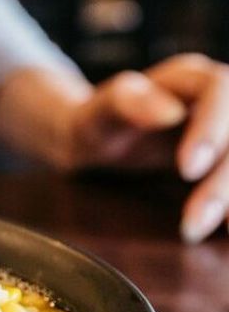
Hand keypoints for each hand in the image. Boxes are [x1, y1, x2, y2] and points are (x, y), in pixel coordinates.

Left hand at [63, 54, 228, 242]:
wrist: (97, 144)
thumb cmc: (95, 125)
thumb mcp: (96, 116)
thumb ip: (124, 105)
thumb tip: (169, 113)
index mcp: (190, 78)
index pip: (220, 89)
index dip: (212, 128)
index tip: (186, 170)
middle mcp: (221, 100)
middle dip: (223, 182)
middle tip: (192, 224)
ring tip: (219, 233)